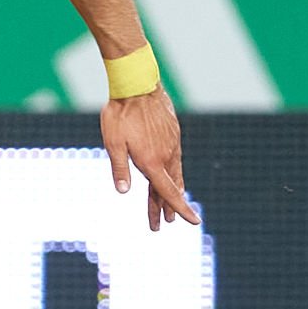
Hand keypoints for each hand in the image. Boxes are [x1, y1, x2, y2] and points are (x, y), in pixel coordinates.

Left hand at [99, 88, 198, 231]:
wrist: (136, 84)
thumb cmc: (120, 114)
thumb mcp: (113, 142)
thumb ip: (120, 167)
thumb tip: (123, 192)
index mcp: (151, 161)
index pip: (168, 192)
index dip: (181, 209)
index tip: (194, 222)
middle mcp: (165, 155)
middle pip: (169, 188)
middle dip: (166, 208)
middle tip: (163, 224)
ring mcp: (171, 144)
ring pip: (173, 174)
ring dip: (169, 192)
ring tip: (167, 208)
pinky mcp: (173, 134)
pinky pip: (174, 159)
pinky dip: (171, 173)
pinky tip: (168, 176)